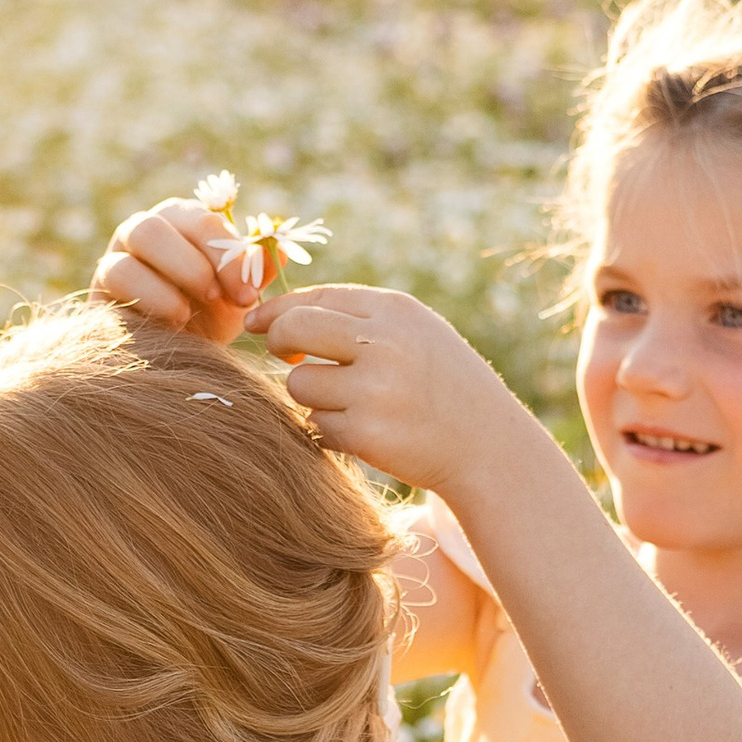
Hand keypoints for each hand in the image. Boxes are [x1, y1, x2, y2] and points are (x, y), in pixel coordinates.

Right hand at [91, 195, 261, 345]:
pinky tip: (172, 323)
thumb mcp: (236, 300)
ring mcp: (120, 250)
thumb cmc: (206, 323)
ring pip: (143, 234)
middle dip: (200, 261)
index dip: (230, 255)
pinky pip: (119, 272)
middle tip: (223, 300)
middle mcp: (150, 227)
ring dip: (175, 272)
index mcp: (185, 222)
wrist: (167, 362)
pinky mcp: (102, 282)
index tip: (250, 295)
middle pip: (167, 218)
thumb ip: (258, 273)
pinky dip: (150, 296)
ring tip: (191, 312)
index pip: (206, 220)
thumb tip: (283, 248)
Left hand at [246, 282, 518, 493]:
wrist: (484, 443)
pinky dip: (329, 430)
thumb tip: (282, 316)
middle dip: (278, 343)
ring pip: (300, 385)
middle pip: (294, 331)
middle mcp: (383, 343)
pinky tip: (363, 431)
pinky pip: (317, 426)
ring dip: (311, 397)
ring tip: (349, 404)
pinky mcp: (364, 433)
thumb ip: (358, 320)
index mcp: (393, 311)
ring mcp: (373, 389)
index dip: (279, 310)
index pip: (317, 298)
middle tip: (288, 359)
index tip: (257, 323)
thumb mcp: (413, 333)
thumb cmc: (442, 384)